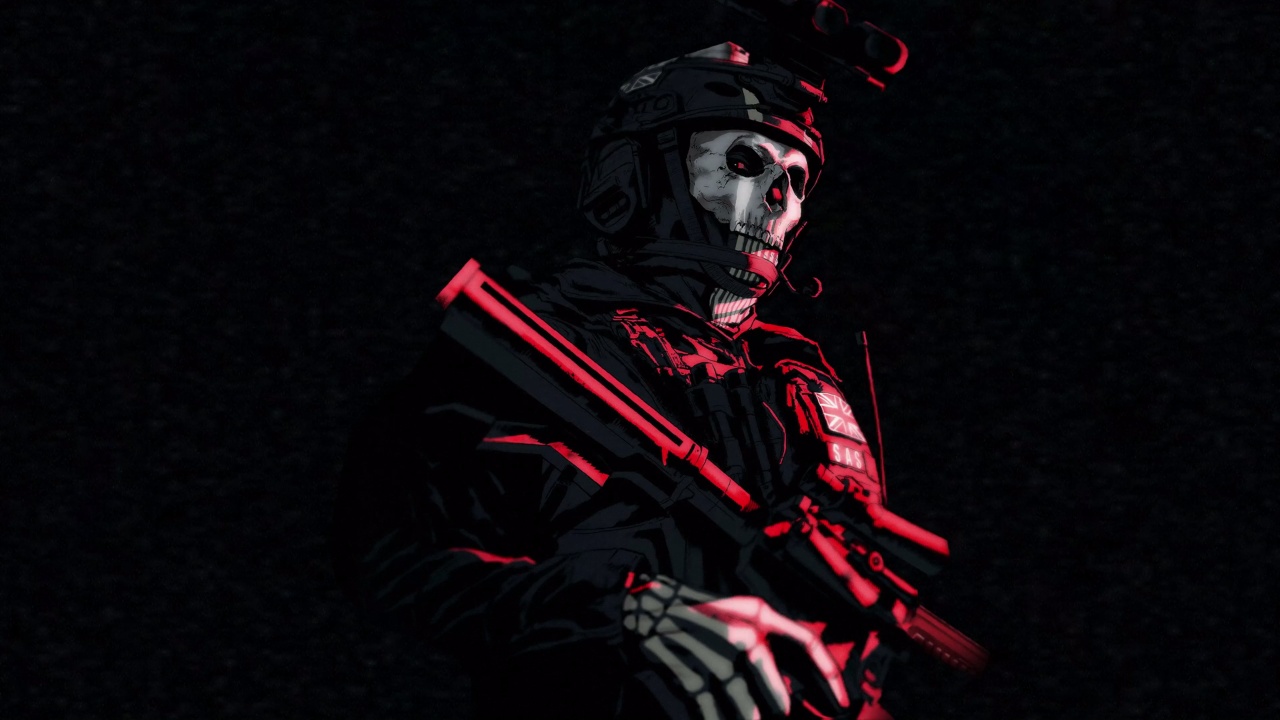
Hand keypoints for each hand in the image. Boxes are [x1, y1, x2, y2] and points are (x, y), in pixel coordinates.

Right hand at [623, 574, 849, 718]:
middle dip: (777, 697)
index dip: (828, 670)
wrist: (645, 606)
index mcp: (756, 611)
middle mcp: (738, 627)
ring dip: (747, 712)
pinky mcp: (687, 665)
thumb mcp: (735, 616)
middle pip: (767, 667)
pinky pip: (707, 702)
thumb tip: (792, 682)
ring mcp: (711, 647)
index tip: (841, 699)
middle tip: (784, 713)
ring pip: (738, 690)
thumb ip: (764, 642)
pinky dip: (715, 718)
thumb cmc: (695, 614)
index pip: (806, 638)